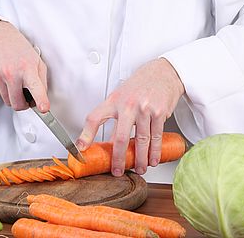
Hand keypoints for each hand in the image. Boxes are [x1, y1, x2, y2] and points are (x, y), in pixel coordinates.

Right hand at [0, 20, 48, 111]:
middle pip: (18, 104)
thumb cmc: (18, 48)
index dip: (41, 100)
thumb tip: (42, 98)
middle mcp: (12, 73)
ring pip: (8, 102)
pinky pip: (0, 95)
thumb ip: (41, 79)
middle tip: (27, 96)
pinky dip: (5, 91)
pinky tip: (6, 78)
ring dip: (14, 97)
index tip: (44, 109)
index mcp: (27, 67)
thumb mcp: (36, 60)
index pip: (36, 88)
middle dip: (24, 104)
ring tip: (16, 83)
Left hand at [77, 58, 183, 175]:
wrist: (162, 72)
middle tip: (117, 171)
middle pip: (120, 137)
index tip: (81, 149)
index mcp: (114, 100)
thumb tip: (105, 141)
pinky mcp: (159, 112)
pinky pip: (156, 136)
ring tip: (140, 169)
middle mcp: (128, 104)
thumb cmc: (140, 85)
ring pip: (141, 140)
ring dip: (140, 159)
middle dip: (118, 158)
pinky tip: (153, 159)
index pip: (95, 117)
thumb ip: (113, 117)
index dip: (86, 134)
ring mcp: (144, 108)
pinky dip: (155, 151)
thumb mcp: (121, 96)